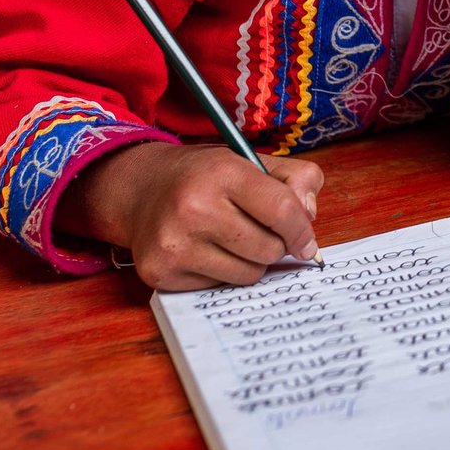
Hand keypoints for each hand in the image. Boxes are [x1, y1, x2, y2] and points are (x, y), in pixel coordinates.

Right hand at [57, 141, 324, 290]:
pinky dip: (222, 273)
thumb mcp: (251, 161)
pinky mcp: (160, 272)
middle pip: (269, 249)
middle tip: (260, 233)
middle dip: (275, 245)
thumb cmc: (206, 177)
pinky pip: (219, 288)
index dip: (302, 230)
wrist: (140, 190)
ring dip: (251, 262)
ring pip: (248, 274)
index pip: (281, 209)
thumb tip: (309, 216)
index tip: (306, 242)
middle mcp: (194, 207)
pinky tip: (206, 251)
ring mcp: (174, 243)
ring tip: (232, 240)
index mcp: (223, 172)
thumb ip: (296, 179)